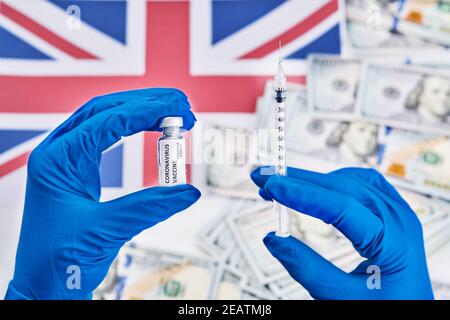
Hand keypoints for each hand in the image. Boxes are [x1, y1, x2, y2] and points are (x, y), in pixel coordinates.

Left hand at [5, 88, 200, 299]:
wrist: (43, 285)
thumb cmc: (59, 262)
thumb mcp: (105, 232)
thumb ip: (147, 208)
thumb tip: (189, 191)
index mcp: (58, 161)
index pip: (107, 121)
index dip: (146, 111)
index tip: (177, 108)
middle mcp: (60, 153)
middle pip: (106, 109)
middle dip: (146, 103)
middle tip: (181, 105)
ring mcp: (67, 160)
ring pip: (105, 118)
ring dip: (140, 111)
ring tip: (173, 113)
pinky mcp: (78, 170)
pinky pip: (106, 135)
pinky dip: (132, 127)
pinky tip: (151, 127)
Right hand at [251, 166, 433, 299]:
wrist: (413, 312)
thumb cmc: (387, 308)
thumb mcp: (344, 298)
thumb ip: (308, 269)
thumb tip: (274, 240)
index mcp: (393, 242)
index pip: (340, 206)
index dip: (301, 193)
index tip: (271, 186)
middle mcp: (398, 220)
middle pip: (341, 186)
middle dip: (298, 179)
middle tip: (264, 177)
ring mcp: (397, 213)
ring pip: (350, 180)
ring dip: (313, 179)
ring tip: (283, 184)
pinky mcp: (391, 213)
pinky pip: (362, 184)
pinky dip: (334, 181)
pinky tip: (317, 185)